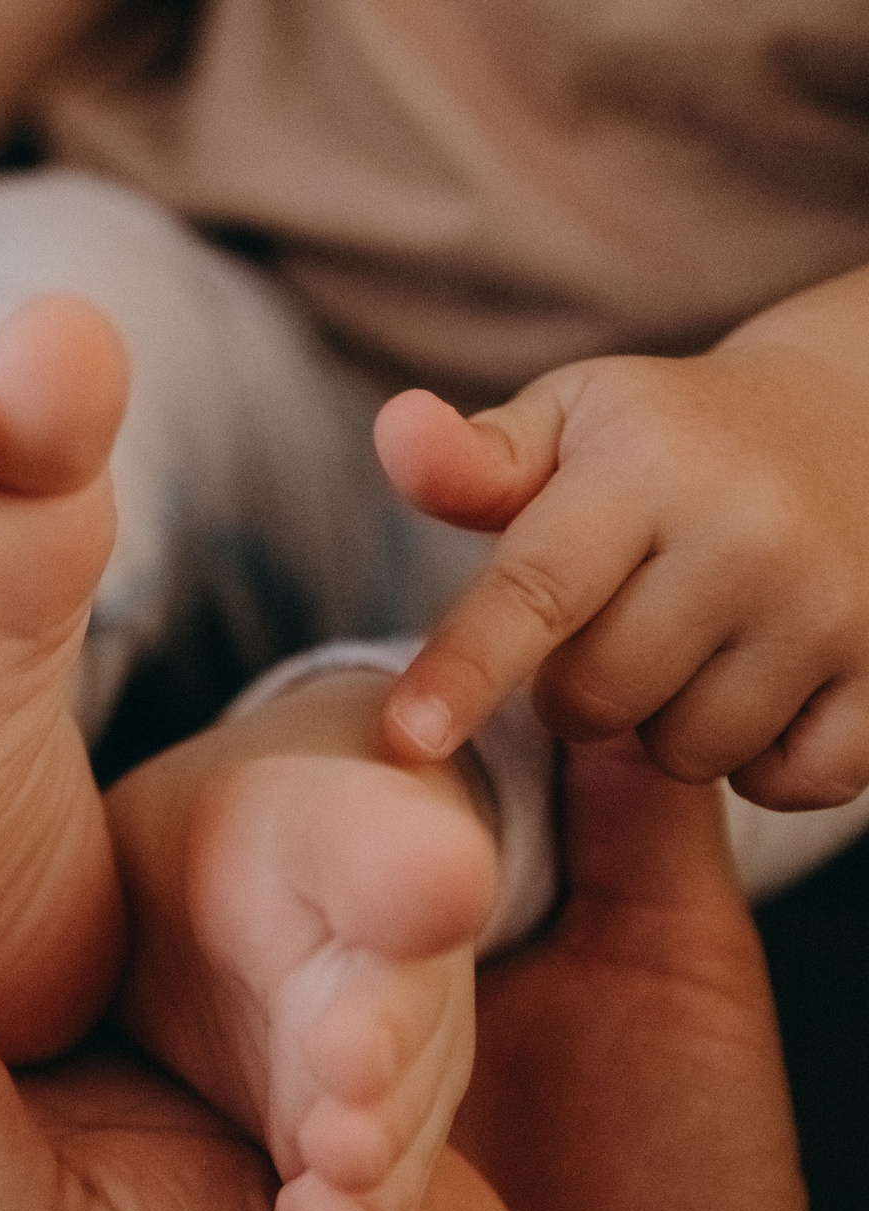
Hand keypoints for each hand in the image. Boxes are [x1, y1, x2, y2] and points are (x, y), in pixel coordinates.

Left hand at [376, 281, 868, 809]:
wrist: (866, 419)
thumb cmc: (674, 439)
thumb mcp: (573, 422)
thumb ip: (473, 461)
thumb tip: (396, 431)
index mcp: (648, 470)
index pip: (535, 590)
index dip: (464, 670)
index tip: (405, 737)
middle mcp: (749, 537)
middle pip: (595, 701)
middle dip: (578, 688)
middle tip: (620, 619)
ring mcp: (833, 608)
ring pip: (687, 753)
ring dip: (670, 724)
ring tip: (698, 641)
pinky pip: (791, 783)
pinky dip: (766, 759)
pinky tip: (768, 682)